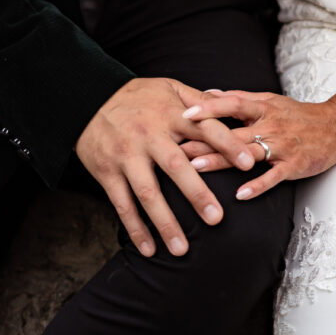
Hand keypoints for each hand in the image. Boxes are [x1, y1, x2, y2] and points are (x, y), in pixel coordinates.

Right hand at [75, 78, 255, 257]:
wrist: (86, 99)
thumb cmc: (136, 95)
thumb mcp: (168, 86)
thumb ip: (197, 99)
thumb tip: (228, 105)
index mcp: (170, 114)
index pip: (205, 128)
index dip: (228, 144)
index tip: (249, 163)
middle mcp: (150, 136)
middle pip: (176, 166)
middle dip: (197, 193)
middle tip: (217, 219)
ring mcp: (127, 156)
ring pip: (148, 193)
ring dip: (165, 222)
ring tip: (182, 249)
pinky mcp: (107, 172)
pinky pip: (122, 204)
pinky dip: (135, 228)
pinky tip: (149, 249)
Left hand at [179, 90, 335, 200]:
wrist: (335, 127)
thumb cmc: (297, 114)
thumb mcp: (269, 100)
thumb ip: (238, 97)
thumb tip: (208, 92)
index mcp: (262, 107)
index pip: (231, 103)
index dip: (208, 108)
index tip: (183, 113)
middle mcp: (270, 124)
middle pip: (232, 132)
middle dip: (202, 141)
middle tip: (174, 149)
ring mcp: (282, 145)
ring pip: (247, 154)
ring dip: (220, 162)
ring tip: (194, 170)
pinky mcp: (294, 164)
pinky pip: (273, 176)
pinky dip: (257, 186)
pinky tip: (240, 195)